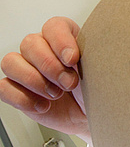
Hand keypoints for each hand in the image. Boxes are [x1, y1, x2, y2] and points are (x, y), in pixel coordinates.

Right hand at [0, 17, 89, 142]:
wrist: (95, 119)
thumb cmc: (99, 93)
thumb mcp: (103, 73)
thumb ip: (95, 56)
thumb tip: (83, 53)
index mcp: (65, 41)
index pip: (53, 26)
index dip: (60, 41)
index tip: (73, 59)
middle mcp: (43, 51)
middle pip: (30, 43)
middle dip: (50, 66)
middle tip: (69, 83)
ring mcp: (27, 70)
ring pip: (11, 62)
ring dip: (34, 80)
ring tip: (56, 95)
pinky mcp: (18, 91)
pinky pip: (4, 87)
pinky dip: (23, 98)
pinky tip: (43, 106)